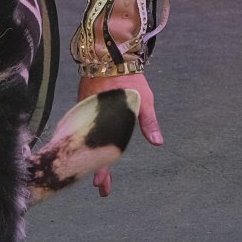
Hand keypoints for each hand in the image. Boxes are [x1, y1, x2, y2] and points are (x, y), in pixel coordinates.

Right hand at [77, 71, 161, 196]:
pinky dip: (86, 141)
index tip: (101, 186)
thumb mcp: (142, 98)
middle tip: (101, 188)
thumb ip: (148, 120)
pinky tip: (90, 147)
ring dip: (91, 156)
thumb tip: (158, 143)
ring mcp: (84, 112)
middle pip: (91, 150)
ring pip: (86, 140)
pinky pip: (83, 129)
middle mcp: (91, 119)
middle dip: (97, 169)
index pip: (103, 152)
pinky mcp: (83, 105)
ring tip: (96, 174)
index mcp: (106, 121)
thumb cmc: (127, 76)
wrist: (108, 52)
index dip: (103, 170)